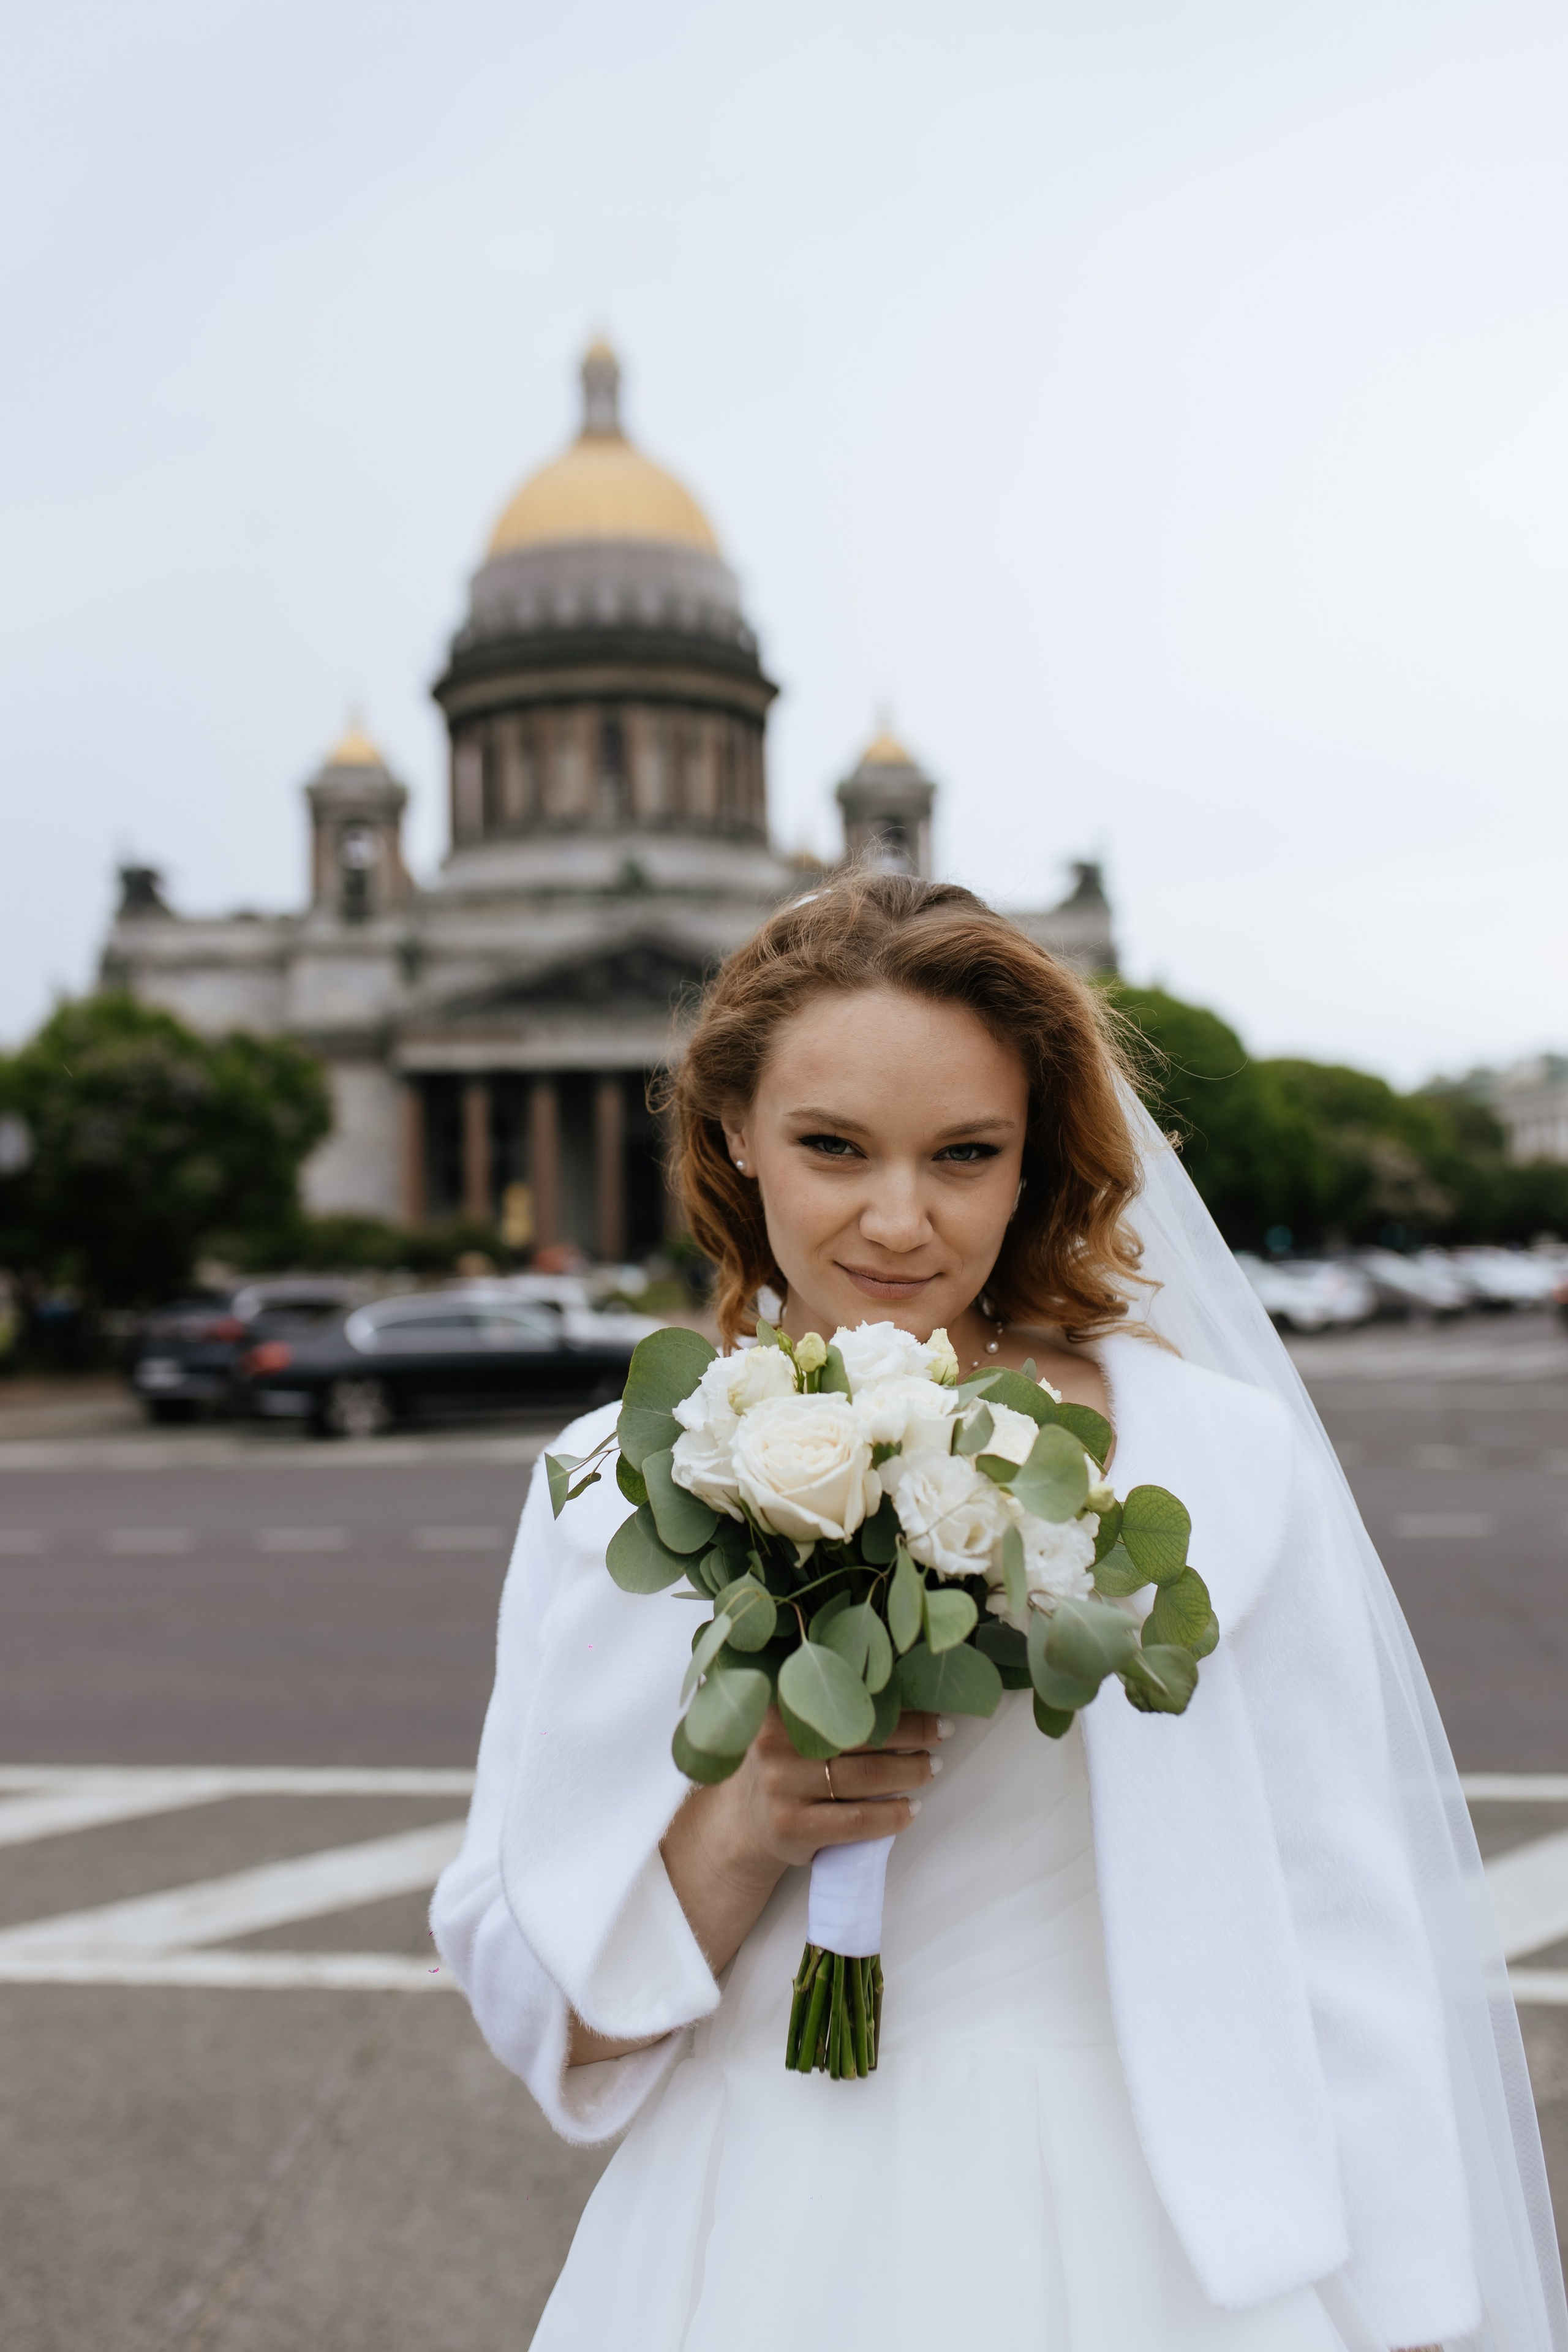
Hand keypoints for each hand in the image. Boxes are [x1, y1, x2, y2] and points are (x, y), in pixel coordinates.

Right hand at [566, 1708, 946, 2066]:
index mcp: (778, 1706)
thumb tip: (901, 1686)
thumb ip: (827, 1705)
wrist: (743, 1825)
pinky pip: (856, 1820)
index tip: (931, 1703)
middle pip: (861, 1735)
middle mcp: (775, 1743)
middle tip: (943, 1733)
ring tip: (933, 1767)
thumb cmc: (782, 1766)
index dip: (895, 1702)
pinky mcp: (793, 1828)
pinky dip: (891, 1815)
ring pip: (865, 1778)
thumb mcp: (790, 1726)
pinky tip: (911, 1809)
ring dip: (909, 1773)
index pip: (847, 1697)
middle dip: (912, 1735)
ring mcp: (781, 1787)